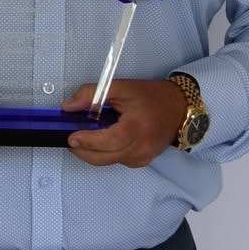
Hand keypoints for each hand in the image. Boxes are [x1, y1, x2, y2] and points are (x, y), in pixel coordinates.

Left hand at [61, 78, 185, 168]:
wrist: (180, 109)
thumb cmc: (153, 97)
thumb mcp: (122, 88)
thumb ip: (92, 94)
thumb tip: (68, 106)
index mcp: (137, 127)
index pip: (109, 141)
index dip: (88, 141)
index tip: (71, 136)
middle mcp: (141, 148)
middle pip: (104, 157)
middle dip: (83, 150)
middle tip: (69, 138)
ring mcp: (141, 158)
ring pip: (108, 161)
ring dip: (92, 152)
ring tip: (83, 137)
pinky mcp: (141, 162)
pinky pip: (116, 160)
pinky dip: (105, 153)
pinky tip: (103, 140)